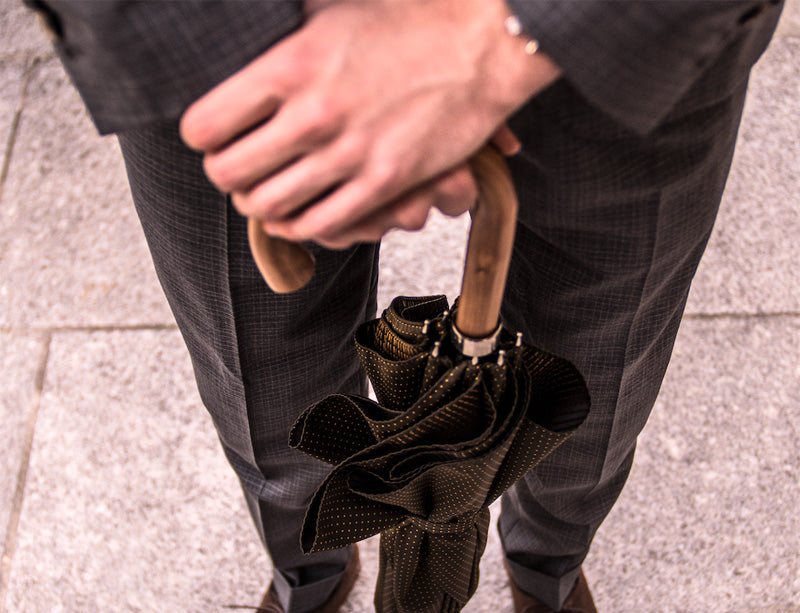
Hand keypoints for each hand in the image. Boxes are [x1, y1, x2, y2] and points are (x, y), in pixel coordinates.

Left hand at [180, 0, 559, 245]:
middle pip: (230, 174)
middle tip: (235, 172)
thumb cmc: (409, 24)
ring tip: (265, 195)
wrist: (482, 48)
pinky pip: (320, 224)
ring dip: (259, 205)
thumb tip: (237, 43)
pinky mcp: (383, 184)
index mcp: (290, 64)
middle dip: (225, 177)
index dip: (202, 138)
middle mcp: (314, 113)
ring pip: (269, 206)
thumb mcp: (328, 13)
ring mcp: (349, 154)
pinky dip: (298, 227)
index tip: (212, 139)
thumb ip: (279, 40)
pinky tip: (297, 217)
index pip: (206, 125)